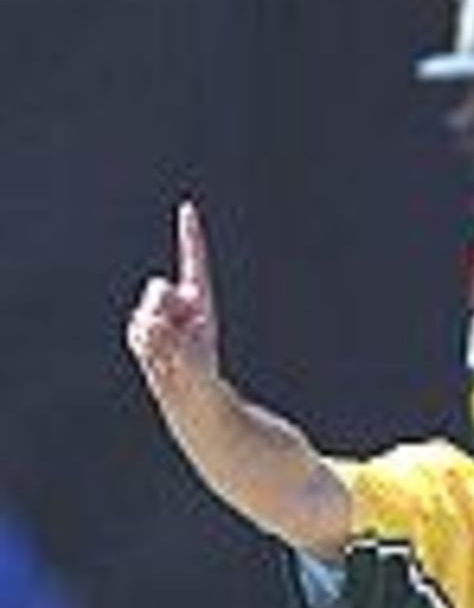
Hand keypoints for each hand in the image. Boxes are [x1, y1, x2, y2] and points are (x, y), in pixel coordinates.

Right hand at [126, 200, 219, 400]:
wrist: (191, 400)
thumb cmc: (202, 378)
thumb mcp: (194, 355)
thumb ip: (170, 335)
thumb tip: (149, 322)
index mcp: (200, 301)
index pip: (194, 262)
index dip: (189, 235)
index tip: (187, 208)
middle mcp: (179, 303)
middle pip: (159, 289)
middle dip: (164, 311)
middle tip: (176, 341)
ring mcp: (159, 315)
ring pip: (146, 311)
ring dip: (155, 334)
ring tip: (169, 357)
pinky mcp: (142, 329)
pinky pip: (136, 328)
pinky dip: (145, 343)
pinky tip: (157, 359)